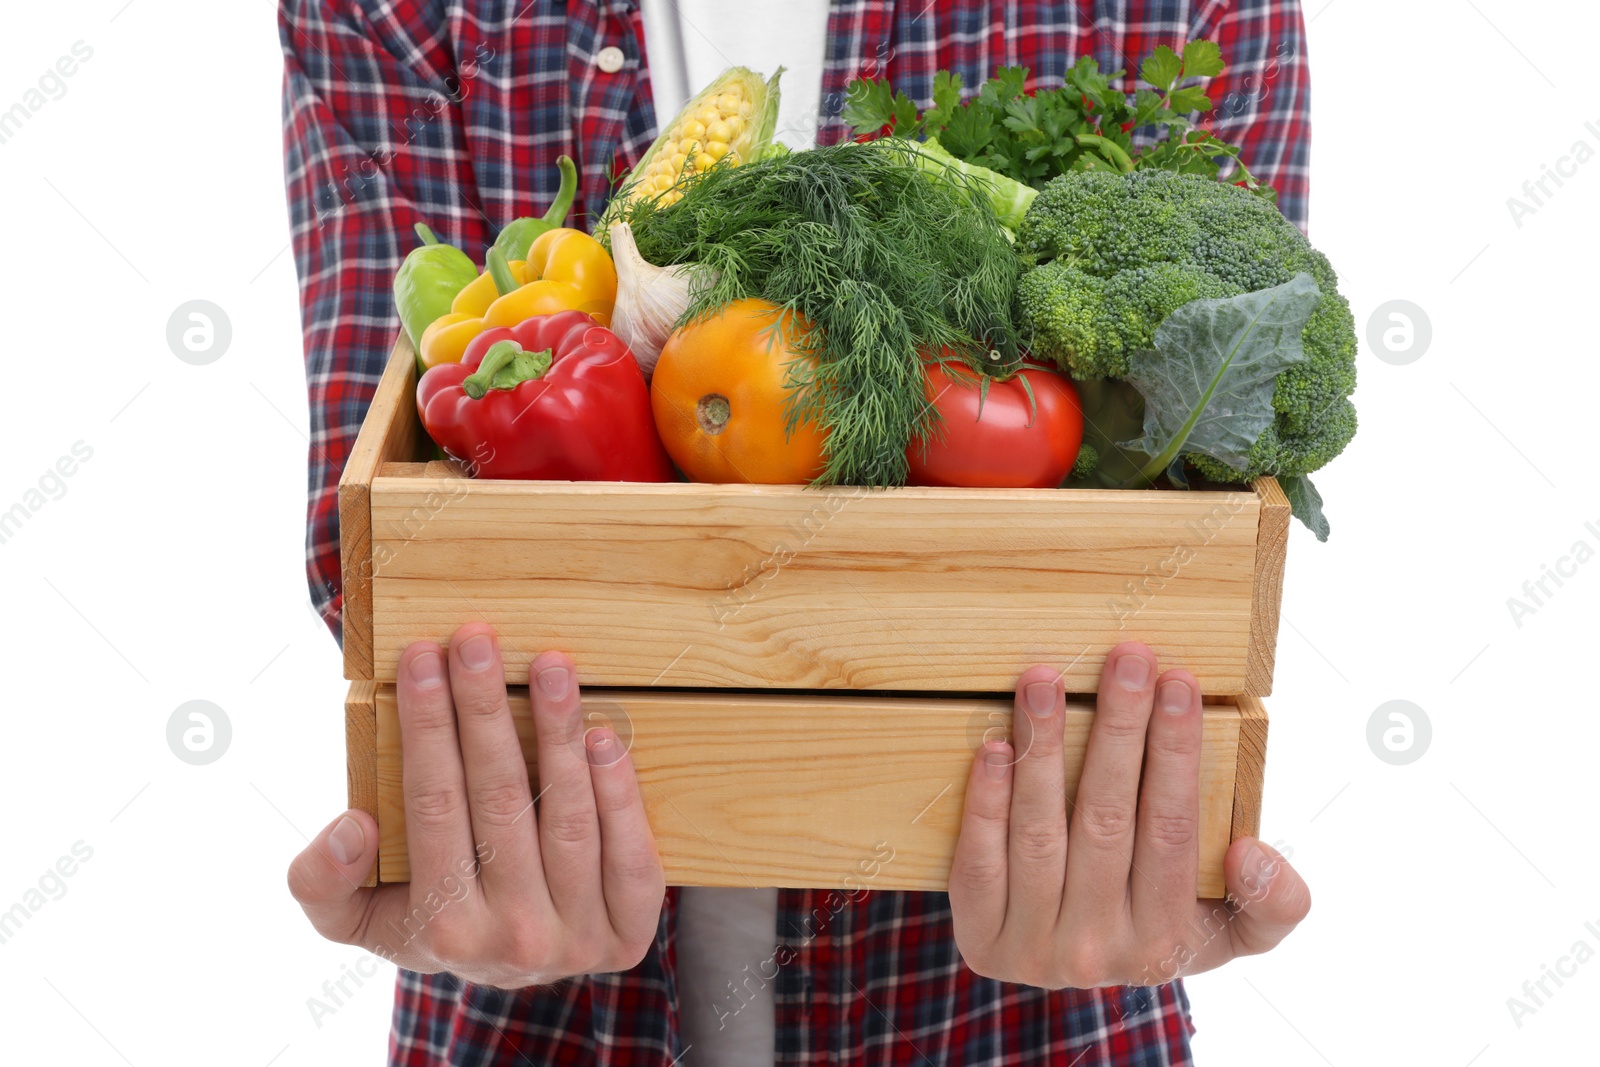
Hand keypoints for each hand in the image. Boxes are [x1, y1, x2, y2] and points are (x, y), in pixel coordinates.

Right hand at [287, 623, 665, 986]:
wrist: (512, 970)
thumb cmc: (432, 919)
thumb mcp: (356, 917)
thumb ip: (321, 881)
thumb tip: (353, 826)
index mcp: (442, 928)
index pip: (434, 805)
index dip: (428, 725)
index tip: (423, 656)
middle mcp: (512, 938)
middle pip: (500, 800)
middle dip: (485, 709)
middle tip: (477, 641)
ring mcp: (577, 939)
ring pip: (570, 820)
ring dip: (559, 734)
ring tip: (551, 666)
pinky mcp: (629, 932)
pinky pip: (631, 857)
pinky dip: (619, 794)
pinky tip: (603, 737)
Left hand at [948, 641, 1310, 988]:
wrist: (1066, 979)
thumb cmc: (1153, 926)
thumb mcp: (1228, 931)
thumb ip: (1271, 904)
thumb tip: (1252, 852)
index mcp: (1166, 939)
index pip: (1172, 830)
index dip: (1176, 753)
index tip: (1179, 682)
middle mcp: (1098, 948)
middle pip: (1107, 820)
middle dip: (1119, 729)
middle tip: (1127, 658)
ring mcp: (1033, 946)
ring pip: (1038, 834)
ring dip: (1042, 749)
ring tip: (1045, 680)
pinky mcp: (979, 936)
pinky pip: (979, 863)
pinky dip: (987, 802)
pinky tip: (994, 748)